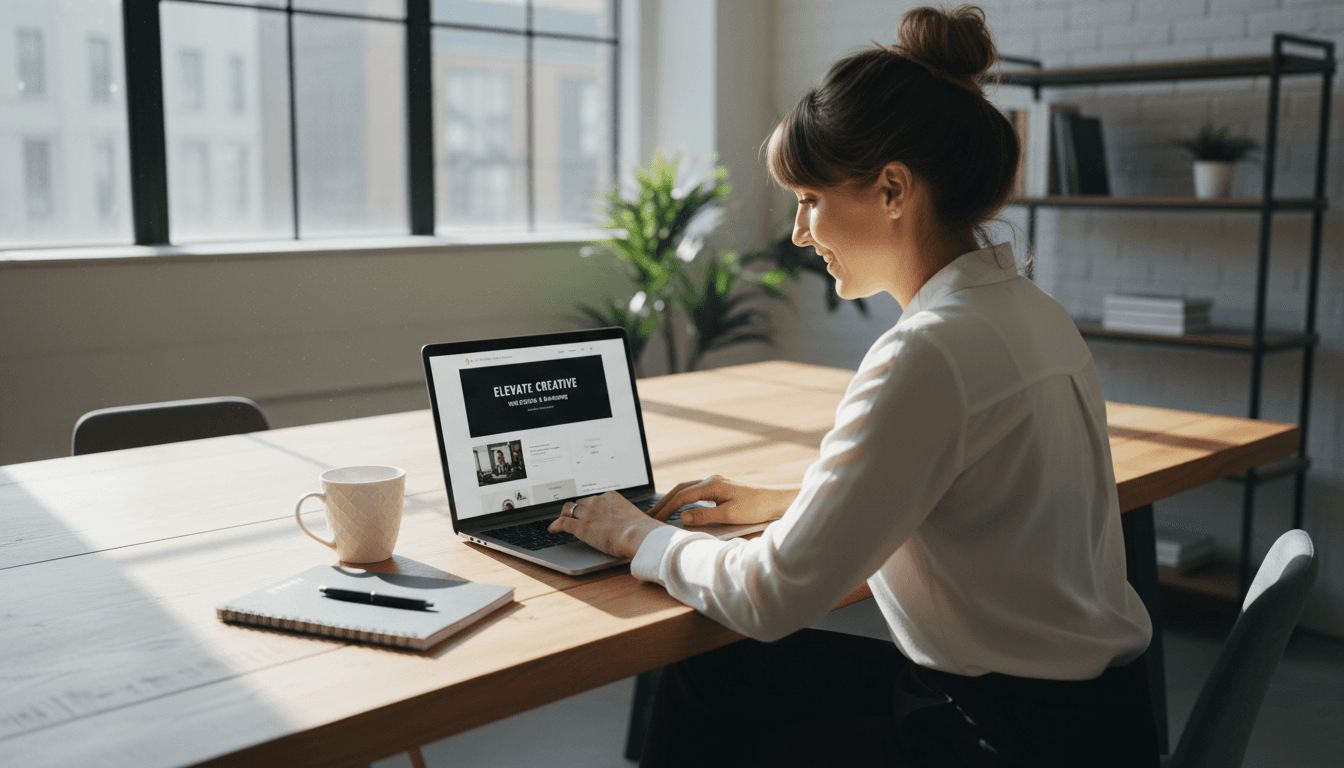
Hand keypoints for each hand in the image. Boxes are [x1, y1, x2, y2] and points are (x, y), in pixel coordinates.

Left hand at [548, 491, 664, 559]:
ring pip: (569, 509)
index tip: (590, 509)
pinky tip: (552, 529)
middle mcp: (597, 501)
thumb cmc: (641, 530)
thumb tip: (631, 527)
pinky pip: (562, 523)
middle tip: (574, 514)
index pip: (595, 498)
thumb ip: (627, 518)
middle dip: (577, 508)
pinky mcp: (581, 527)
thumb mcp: (634, 517)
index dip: (591, 505)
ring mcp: (587, 514)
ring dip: (565, 514)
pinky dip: (555, 525)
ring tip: (562, 519)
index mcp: (611, 496)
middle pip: (581, 502)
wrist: (637, 534)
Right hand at [647, 475, 797, 526]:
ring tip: (661, 512)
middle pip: (680, 489)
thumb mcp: (729, 515)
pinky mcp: (720, 488)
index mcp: (711, 485)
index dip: (666, 508)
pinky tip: (681, 508)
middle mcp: (711, 480)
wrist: (774, 500)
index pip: (682, 497)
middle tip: (650, 515)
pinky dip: (684, 499)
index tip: (654, 520)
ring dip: (673, 500)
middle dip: (664, 502)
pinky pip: (695, 492)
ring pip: (687, 489)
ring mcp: (716, 483)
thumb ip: (704, 516)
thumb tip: (682, 516)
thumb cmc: (755, 508)